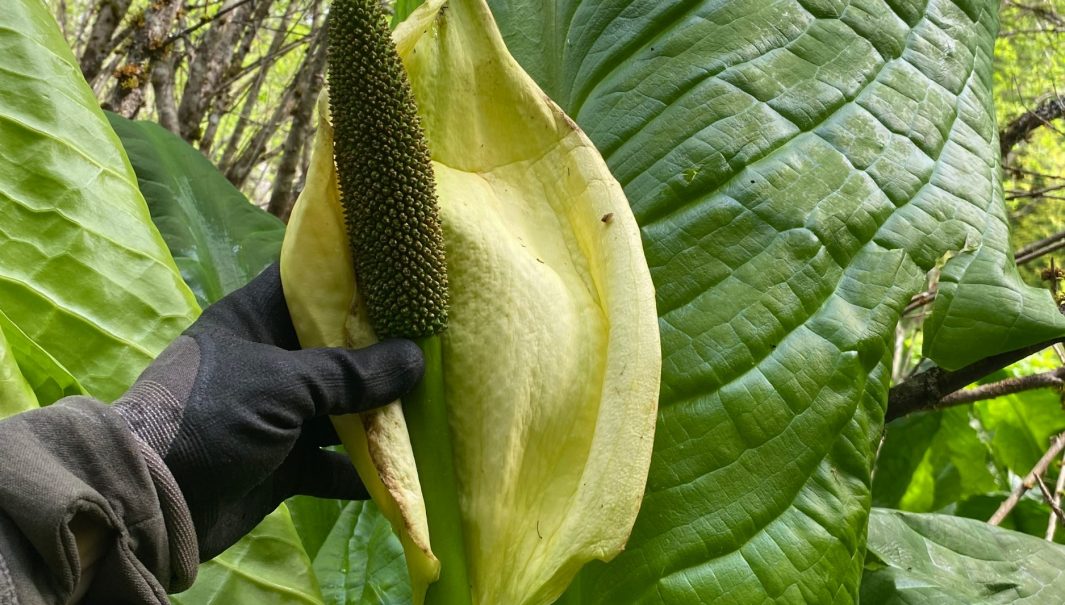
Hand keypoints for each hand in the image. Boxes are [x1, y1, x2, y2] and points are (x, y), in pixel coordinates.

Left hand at [114, 264, 422, 559]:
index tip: (403, 268)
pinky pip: (334, 462)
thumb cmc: (209, 418)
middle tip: (437, 338)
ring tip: (435, 402)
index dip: (351, 273)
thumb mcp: (282, 385)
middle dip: (383, 349)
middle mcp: (268, 362)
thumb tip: (415, 359)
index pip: (306, 281)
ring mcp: (277, 415)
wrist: (155, 504)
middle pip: (336, 348)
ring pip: (341, 408)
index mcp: (252, 320)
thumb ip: (350, 374)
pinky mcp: (283, 463)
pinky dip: (366, 469)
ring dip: (381, 412)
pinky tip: (408, 467)